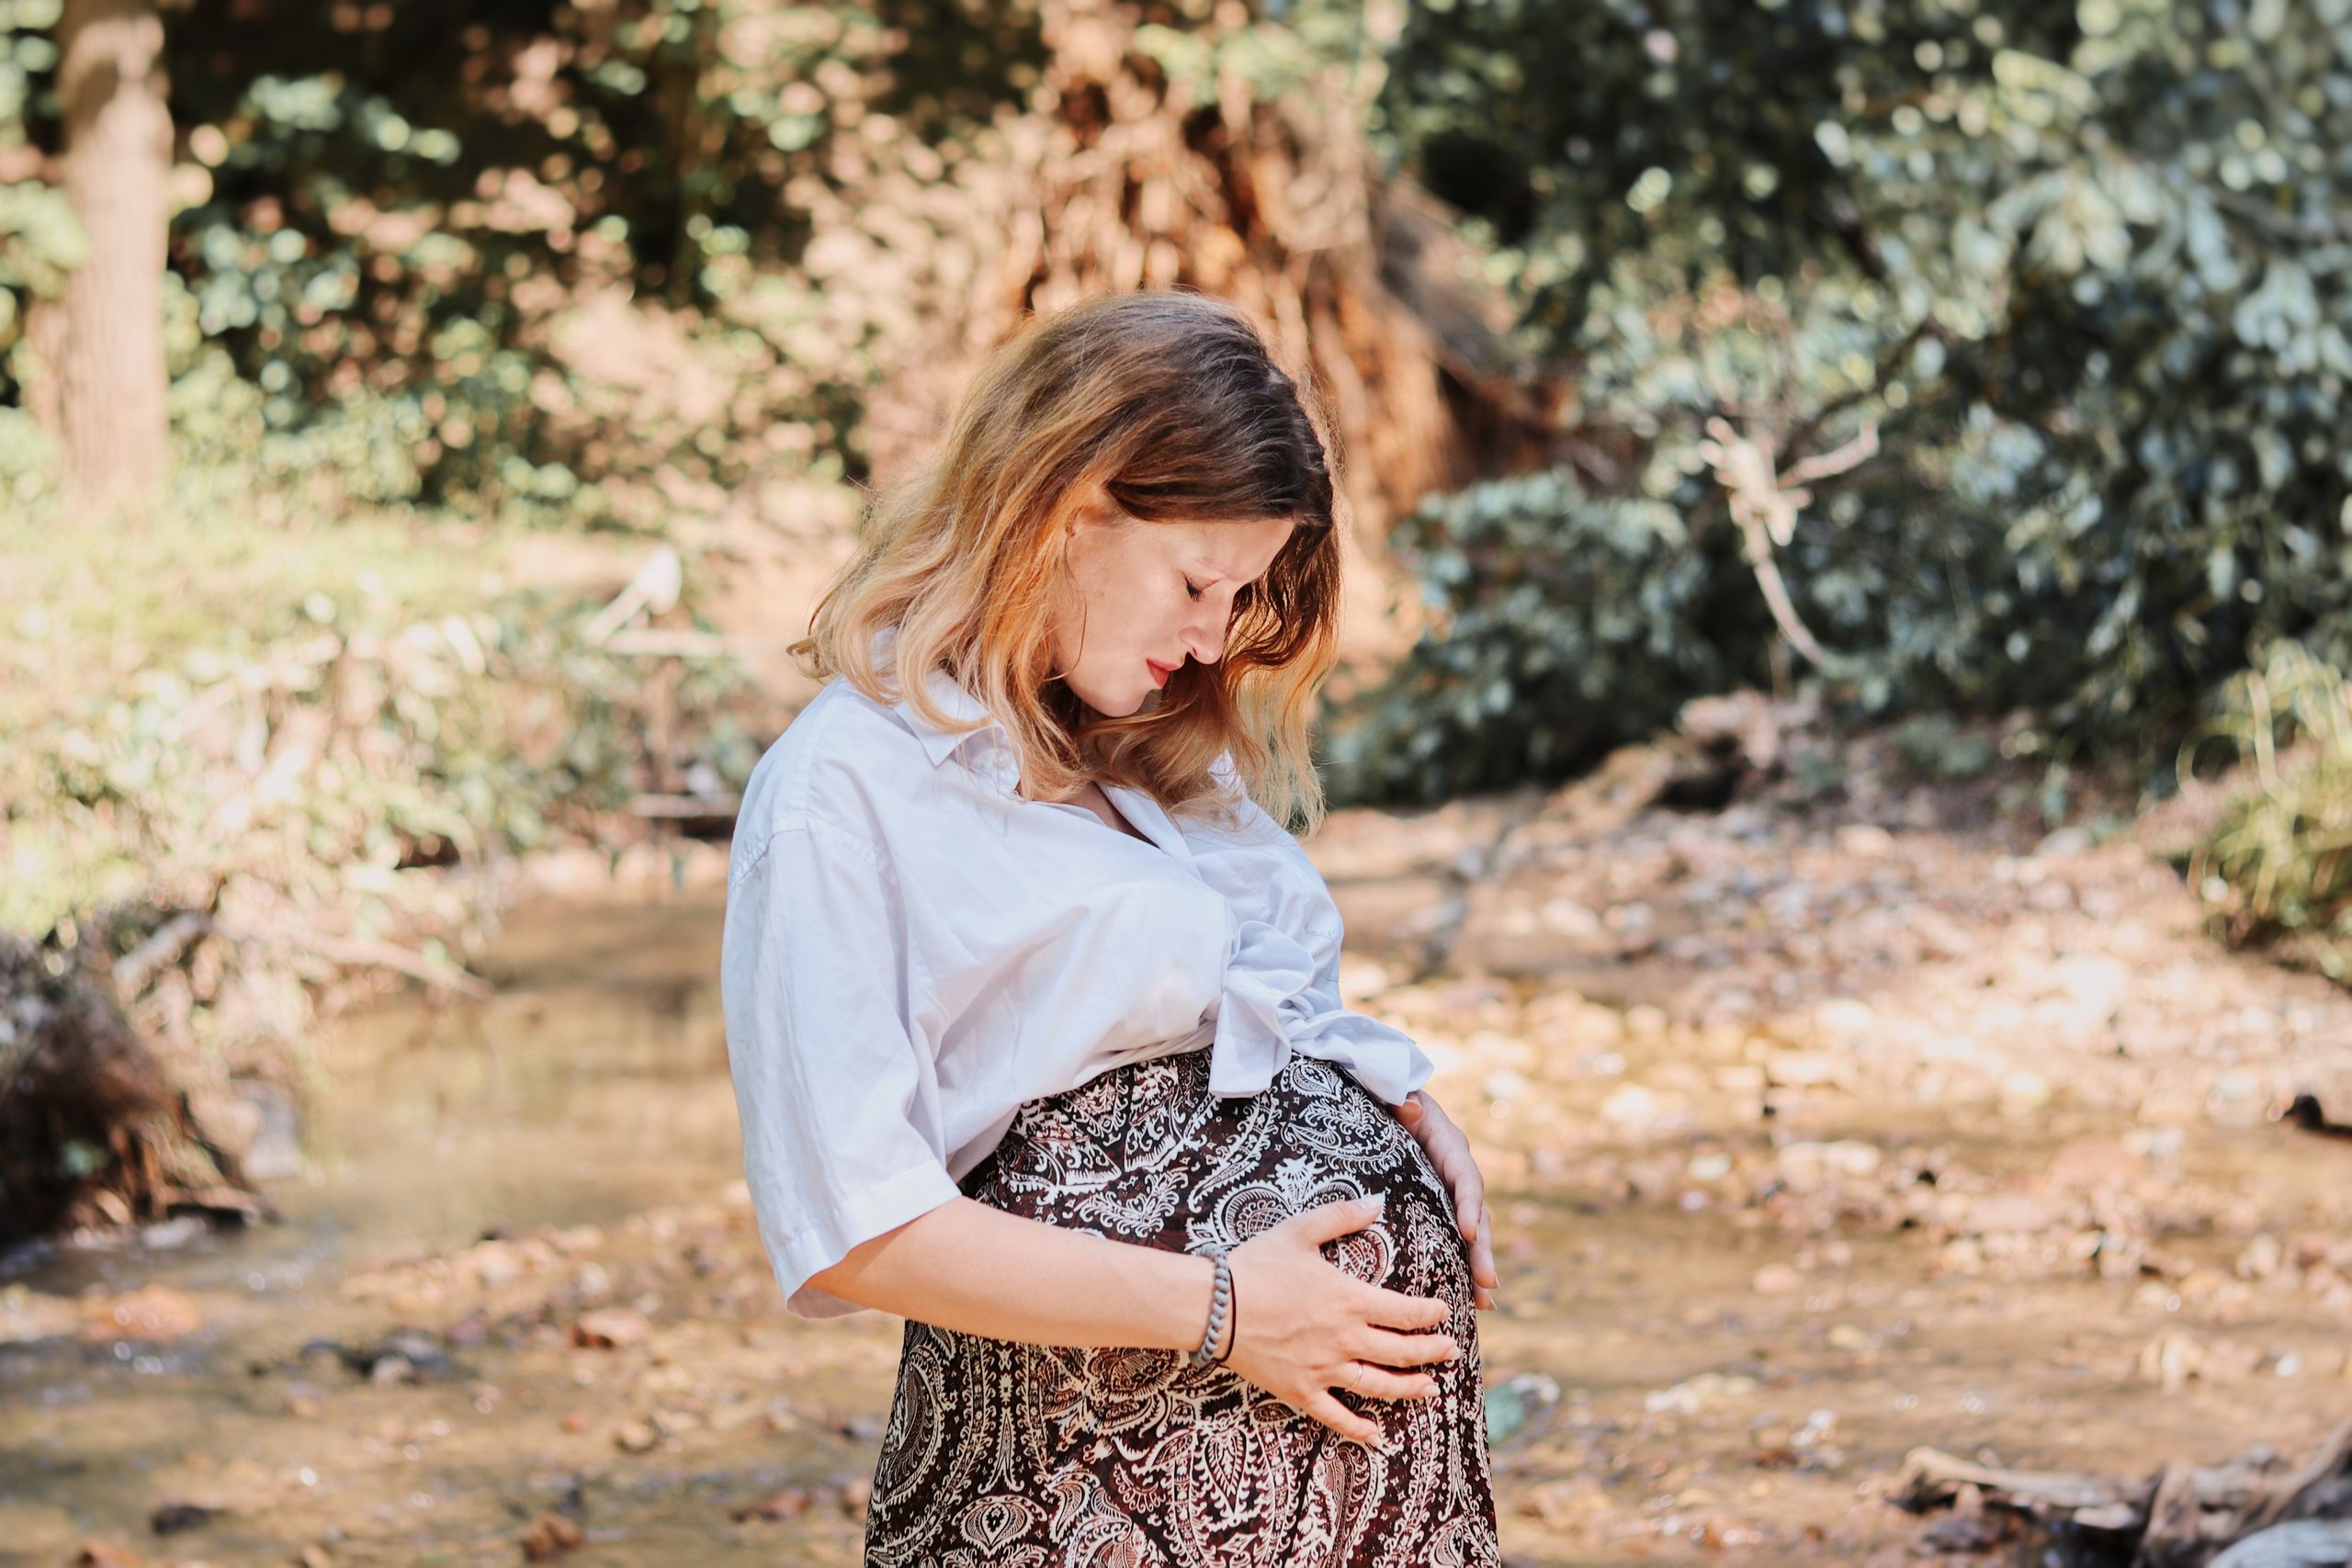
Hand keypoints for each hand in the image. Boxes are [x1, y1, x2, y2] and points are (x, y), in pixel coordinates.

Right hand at [1219, 1198, 1457, 1446]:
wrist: (1212, 1306)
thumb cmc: (1255, 1265)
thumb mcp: (1299, 1230)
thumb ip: (1342, 1215)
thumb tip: (1377, 1200)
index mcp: (1350, 1300)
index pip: (1406, 1312)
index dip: (1431, 1315)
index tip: (1444, 1314)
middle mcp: (1345, 1339)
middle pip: (1403, 1352)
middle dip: (1433, 1352)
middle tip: (1451, 1352)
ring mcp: (1324, 1370)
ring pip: (1380, 1387)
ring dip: (1411, 1388)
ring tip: (1430, 1389)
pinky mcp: (1300, 1391)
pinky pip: (1337, 1417)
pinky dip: (1360, 1429)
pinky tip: (1377, 1436)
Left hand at [1395, 1090, 1498, 1309]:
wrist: (1387, 1098)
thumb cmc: (1389, 1096)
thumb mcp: (1393, 1092)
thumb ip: (1400, 1097)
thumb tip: (1410, 1106)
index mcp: (1448, 1146)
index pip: (1465, 1176)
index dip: (1469, 1203)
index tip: (1469, 1231)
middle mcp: (1457, 1173)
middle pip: (1476, 1214)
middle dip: (1482, 1250)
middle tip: (1487, 1283)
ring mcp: (1450, 1193)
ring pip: (1471, 1233)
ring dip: (1477, 1267)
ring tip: (1484, 1303)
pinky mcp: (1439, 1208)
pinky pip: (1454, 1239)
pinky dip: (1463, 1267)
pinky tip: (1469, 1301)